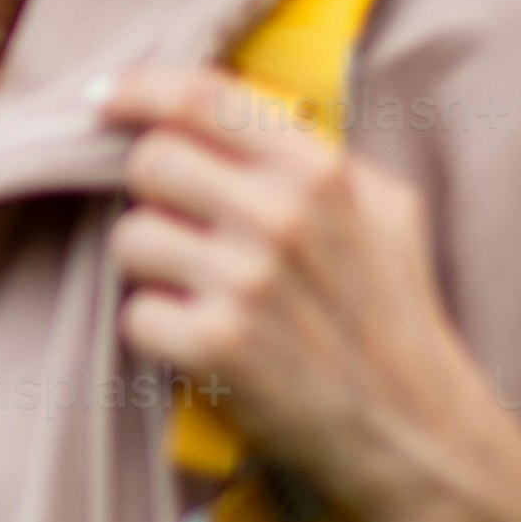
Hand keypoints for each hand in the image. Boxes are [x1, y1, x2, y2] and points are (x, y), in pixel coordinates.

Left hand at [100, 67, 484, 521]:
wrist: (416, 431)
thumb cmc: (396, 315)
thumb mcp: (386, 211)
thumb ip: (315, 156)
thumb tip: (228, 112)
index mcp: (319, 172)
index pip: (201, 98)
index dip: (138, 90)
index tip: (104, 100)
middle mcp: (279, 216)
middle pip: (150, 162)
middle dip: (154, 194)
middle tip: (184, 228)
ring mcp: (245, 282)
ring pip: (131, 238)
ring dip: (154, 268)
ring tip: (202, 293)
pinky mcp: (215, 345)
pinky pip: (136, 314)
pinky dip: (159, 332)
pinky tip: (203, 343)